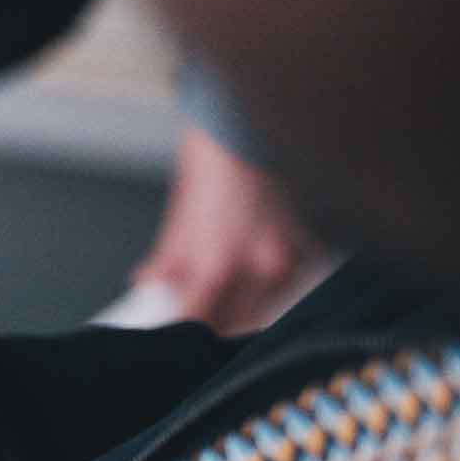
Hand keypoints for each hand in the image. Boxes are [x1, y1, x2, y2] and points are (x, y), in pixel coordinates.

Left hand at [132, 126, 326, 335]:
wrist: (252, 123)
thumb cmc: (215, 160)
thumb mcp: (181, 218)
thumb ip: (168, 262)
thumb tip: (151, 285)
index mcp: (218, 266)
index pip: (196, 323)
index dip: (181, 334)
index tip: (171, 337)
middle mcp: (259, 269)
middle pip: (234, 327)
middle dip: (213, 327)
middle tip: (196, 322)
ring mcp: (289, 259)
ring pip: (265, 310)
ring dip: (244, 311)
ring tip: (224, 298)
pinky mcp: (308, 246)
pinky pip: (289, 283)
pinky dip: (270, 286)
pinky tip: (255, 275)